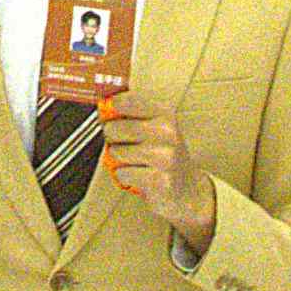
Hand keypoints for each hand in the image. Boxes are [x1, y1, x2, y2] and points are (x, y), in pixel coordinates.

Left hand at [100, 101, 215, 250]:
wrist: (188, 190)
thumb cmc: (165, 156)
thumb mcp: (154, 128)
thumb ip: (130, 116)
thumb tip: (103, 108)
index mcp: (164, 114)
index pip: (126, 101)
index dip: (110, 109)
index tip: (110, 115)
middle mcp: (167, 132)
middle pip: (115, 128)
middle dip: (113, 139)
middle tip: (125, 145)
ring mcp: (165, 156)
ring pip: (116, 152)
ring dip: (120, 160)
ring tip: (136, 162)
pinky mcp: (159, 180)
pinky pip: (122, 173)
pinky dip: (125, 176)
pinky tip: (140, 176)